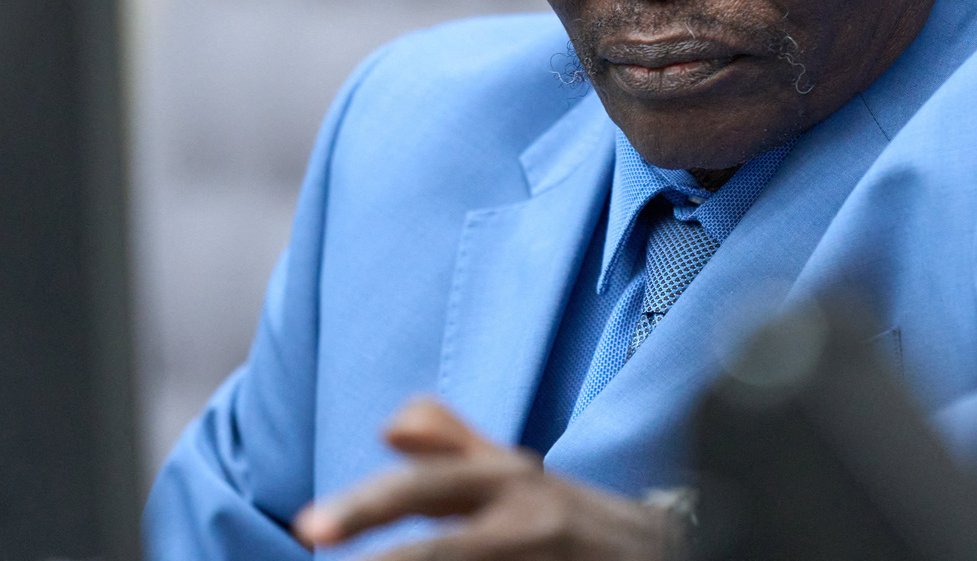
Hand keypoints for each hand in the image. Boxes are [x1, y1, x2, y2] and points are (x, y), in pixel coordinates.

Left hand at [291, 397, 683, 559]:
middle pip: (439, 551)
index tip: (307, 530)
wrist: (668, 555)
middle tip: (319, 559)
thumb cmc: (572, 518)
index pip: (423, 487)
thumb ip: (452, 444)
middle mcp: (528, 521)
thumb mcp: (516, 471)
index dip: (364, 507)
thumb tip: (387, 428)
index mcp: (508, 478)